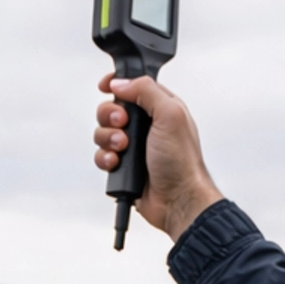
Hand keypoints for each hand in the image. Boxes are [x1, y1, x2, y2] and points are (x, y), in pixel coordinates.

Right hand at [93, 71, 222, 243]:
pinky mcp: (124, 166)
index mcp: (160, 107)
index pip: (133, 85)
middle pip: (112, 108)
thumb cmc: (182, 162)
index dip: (117, 83)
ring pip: (104, 132)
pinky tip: (117, 163)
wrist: (177, 199)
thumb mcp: (171, 114)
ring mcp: (134, 146)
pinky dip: (105, 158)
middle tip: (122, 123)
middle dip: (110, 115)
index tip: (105, 86)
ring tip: (122, 148)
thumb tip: (120, 83)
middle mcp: (146, 125)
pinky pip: (102, 156)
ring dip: (107, 139)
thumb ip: (146, 90)